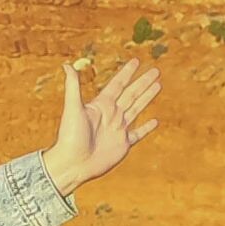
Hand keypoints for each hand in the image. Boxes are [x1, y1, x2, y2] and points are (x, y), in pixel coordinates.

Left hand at [42, 56, 161, 195]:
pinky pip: (138, 134)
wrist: (73, 163)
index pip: (117, 85)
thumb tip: (66, 65)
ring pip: (137, 109)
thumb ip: (72, 87)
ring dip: (147, 97)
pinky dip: (147, 128)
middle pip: (131, 94)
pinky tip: (155, 121)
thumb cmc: (70, 136)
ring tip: (158, 86)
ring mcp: (118, 129)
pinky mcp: (123, 144)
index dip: (127, 73)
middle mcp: (111, 115)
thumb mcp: (73, 109)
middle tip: (156, 71)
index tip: (136, 61)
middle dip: (143, 82)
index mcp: (101, 105)